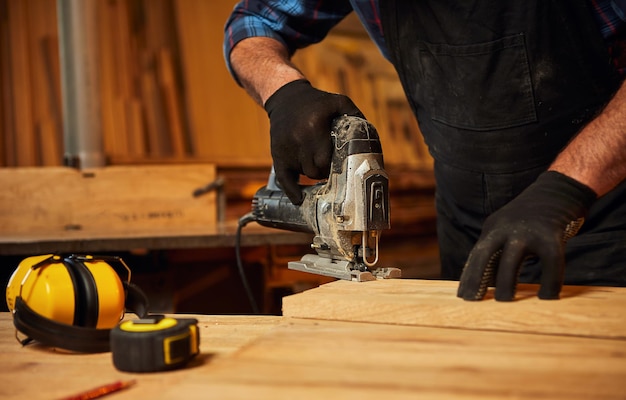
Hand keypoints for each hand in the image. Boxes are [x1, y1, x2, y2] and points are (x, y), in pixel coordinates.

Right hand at [264, 80, 363, 203]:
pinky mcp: (277, 154)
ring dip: (313, 173)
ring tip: (319, 167)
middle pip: (315, 170)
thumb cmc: (315, 102)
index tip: (341, 165)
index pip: (326, 160)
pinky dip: (291, 190)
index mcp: (314, 128)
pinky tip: (299, 199)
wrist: (285, 98)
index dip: (335, 166)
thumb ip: (354, 115)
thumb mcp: (337, 101)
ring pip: (304, 174)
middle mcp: (298, 139)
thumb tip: (367, 135)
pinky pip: (283, 178)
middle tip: (331, 168)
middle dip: (325, 172)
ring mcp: (286, 148)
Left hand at [457, 171, 596, 300]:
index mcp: (493, 227)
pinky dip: (549, 283)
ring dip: (505, 283)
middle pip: (484, 255)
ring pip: (511, 260)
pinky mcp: (552, 235)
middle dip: (476, 278)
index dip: (469, 276)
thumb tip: (488, 282)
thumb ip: (498, 251)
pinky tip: (547, 297)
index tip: (462, 296)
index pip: (476, 254)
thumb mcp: (509, 230)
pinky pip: (550, 264)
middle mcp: (506, 228)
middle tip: (472, 301)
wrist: (560, 190)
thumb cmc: (533, 218)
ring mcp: (528, 231)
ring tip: (504, 301)